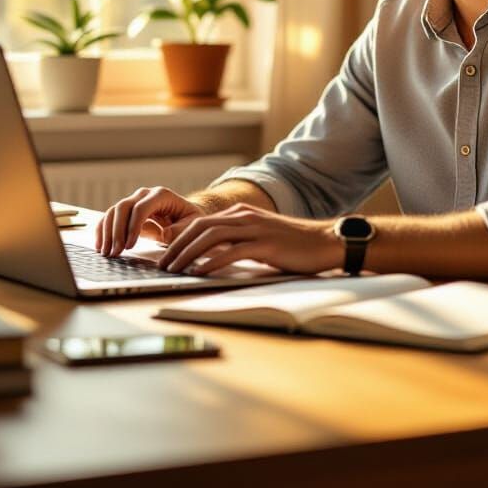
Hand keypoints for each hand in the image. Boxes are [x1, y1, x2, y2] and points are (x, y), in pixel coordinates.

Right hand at [95, 187, 203, 256]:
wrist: (185, 215)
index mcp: (161, 195)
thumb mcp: (191, 224)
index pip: (141, 208)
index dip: (133, 227)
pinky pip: (109, 218)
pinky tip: (100, 246)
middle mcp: (144, 194)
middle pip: (123, 207)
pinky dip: (103, 231)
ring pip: (113, 212)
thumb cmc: (189, 219)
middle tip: (115, 252)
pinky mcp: (126, 211)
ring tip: (107, 253)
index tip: (130, 246)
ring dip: (107, 233)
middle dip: (117, 231)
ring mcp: (133, 200)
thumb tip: (164, 234)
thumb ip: (180, 230)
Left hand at [157, 204, 339, 275]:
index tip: (165, 255)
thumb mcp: (260, 238)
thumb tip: (211, 257)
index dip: (179, 237)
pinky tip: (199, 273)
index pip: (201, 222)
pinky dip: (212, 262)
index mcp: (241, 214)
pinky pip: (232, 251)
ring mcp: (255, 228)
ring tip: (173, 270)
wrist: (325, 241)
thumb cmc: (294, 245)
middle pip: (200, 227)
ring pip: (211, 237)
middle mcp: (244, 216)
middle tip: (161, 265)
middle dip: (176, 246)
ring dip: (188, 254)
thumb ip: (237, 242)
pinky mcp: (265, 244)